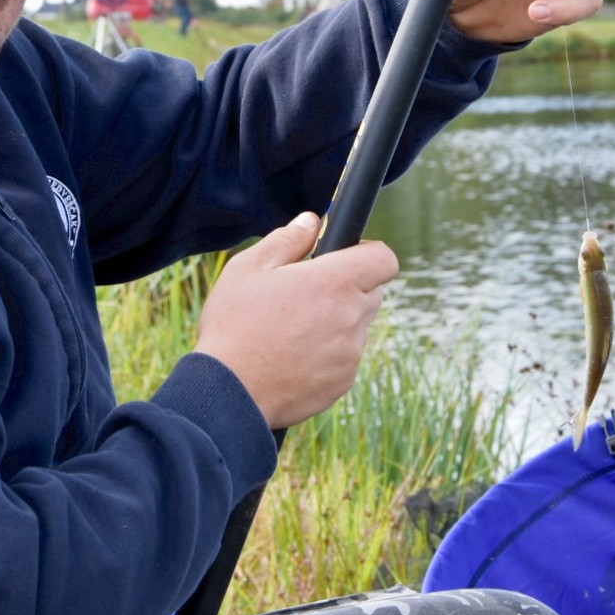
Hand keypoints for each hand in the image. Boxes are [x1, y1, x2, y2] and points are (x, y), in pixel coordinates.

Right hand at [196, 212, 398, 429]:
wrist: (230, 392)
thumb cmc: (234, 326)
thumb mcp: (248, 269)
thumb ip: (287, 239)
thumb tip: (311, 221)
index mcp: (335, 282)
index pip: (384, 259)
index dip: (367, 252)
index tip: (342, 256)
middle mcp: (352, 317)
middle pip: (373, 291)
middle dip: (348, 286)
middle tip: (307, 292)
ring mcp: (351, 353)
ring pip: (358, 326)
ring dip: (337, 321)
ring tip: (292, 328)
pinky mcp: (344, 382)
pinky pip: (346, 357)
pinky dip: (328, 353)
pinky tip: (292, 355)